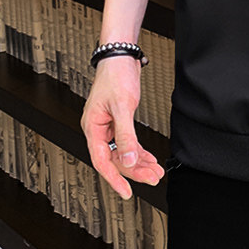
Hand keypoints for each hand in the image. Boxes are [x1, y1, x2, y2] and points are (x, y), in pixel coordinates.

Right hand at [80, 56, 164, 199]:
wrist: (121, 57)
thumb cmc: (116, 76)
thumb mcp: (122, 107)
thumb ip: (126, 135)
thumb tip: (130, 159)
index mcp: (93, 128)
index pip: (102, 161)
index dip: (115, 178)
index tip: (127, 191)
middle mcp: (98, 129)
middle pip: (115, 159)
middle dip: (134, 170)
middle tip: (153, 178)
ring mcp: (108, 126)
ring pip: (123, 152)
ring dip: (139, 162)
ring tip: (155, 171)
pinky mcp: (118, 121)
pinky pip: (127, 142)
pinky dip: (138, 150)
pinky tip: (149, 158)